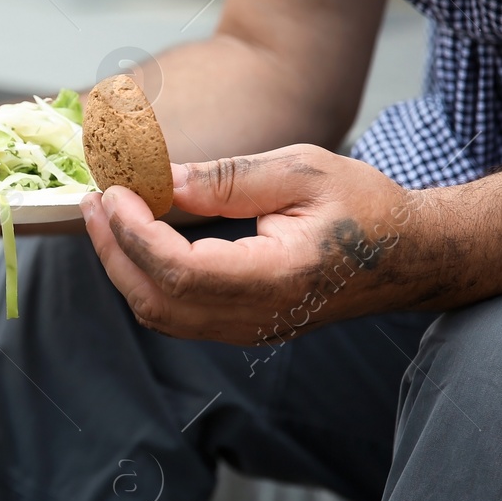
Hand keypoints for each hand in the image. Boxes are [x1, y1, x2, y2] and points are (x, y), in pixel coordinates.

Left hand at [81, 145, 420, 341]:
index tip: (114, 191)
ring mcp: (249, 329)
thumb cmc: (365, 207)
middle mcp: (259, 317)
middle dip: (113, 250)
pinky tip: (136, 236)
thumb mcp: (300, 171)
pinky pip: (176, 314)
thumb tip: (160, 180)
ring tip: (106, 214)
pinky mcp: (240, 326)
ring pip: (160, 314)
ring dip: (122, 265)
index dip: (135, 233)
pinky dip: (144, 277)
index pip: (180, 271)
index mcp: (279, 277)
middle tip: (94, 199)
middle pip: (158, 301)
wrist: (408, 255)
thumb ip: (228, 179)